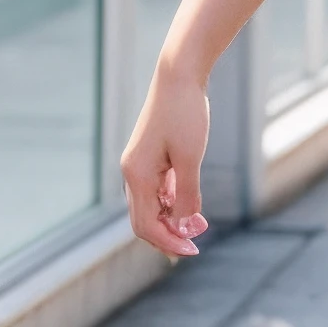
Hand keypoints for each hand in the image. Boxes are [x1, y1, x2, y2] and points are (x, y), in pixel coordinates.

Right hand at [121, 62, 210, 256]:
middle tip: (193, 247)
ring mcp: (137, 164)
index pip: (146, 225)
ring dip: (169, 220)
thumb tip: (185, 226)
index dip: (168, 242)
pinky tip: (188, 204)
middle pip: (143, 220)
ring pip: (148, 205)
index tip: (192, 250)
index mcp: (137, 176)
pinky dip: (169, 202)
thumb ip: (186, 195)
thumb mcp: (191, 158)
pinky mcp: (147, 156)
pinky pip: (154, 189)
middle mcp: (131, 172)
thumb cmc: (186, 113)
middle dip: (166, 236)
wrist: (178, 76)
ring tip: (196, 228)